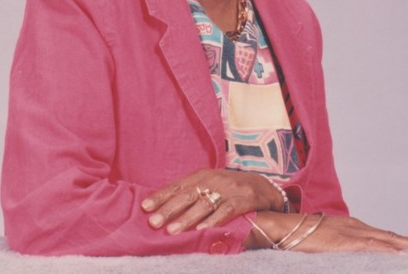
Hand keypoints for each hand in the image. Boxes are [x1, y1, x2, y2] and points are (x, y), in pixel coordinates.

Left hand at [141, 168, 283, 234]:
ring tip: (172, 231)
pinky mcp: (243, 199)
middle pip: (187, 195)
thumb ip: (191, 192)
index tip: (145, 208)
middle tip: (154, 222)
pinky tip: (203, 231)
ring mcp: (228, 189)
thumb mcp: (210, 184)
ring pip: (204, 204)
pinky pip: (227, 211)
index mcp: (202, 175)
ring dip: (187, 218)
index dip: (161, 196)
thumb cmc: (230, 188)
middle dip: (169, 209)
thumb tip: (164, 207)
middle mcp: (213, 180)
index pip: (177, 186)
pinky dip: (214, 220)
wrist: (263, 185)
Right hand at [246, 212, 407, 251]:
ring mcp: (351, 233)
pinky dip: (389, 249)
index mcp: (352, 227)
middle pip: (390, 235)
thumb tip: (350, 255)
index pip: (384, 234)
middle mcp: (355, 227)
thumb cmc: (301, 236)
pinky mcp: (345, 242)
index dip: (403, 240)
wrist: (284, 227)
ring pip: (387, 239)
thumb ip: (341, 245)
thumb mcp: (326, 240)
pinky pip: (372, 246)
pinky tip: (401, 254)